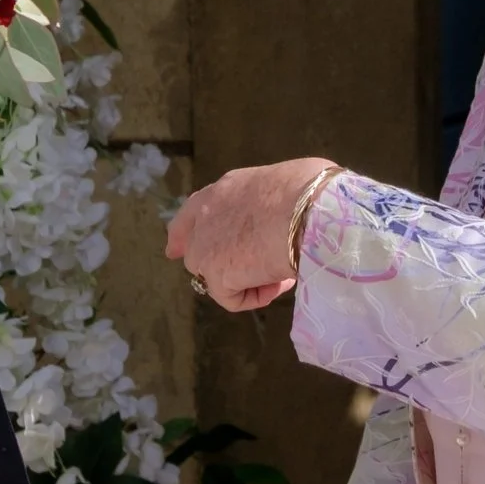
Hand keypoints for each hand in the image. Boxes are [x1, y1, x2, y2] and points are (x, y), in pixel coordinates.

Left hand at [165, 157, 338, 311]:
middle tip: (252, 275)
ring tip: (282, 274)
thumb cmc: (310, 192)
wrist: (309, 208)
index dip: (183, 233)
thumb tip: (284, 219)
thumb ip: (268, 204)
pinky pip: (232, 298)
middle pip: (197, 252)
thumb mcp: (282, 185)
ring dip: (245, 281)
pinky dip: (255, 297)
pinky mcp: (216, 273)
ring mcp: (206, 245)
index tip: (174, 249)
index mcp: (224, 189)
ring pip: (214, 277)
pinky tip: (280, 283)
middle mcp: (206, 215)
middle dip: (217, 266)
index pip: (191, 212)